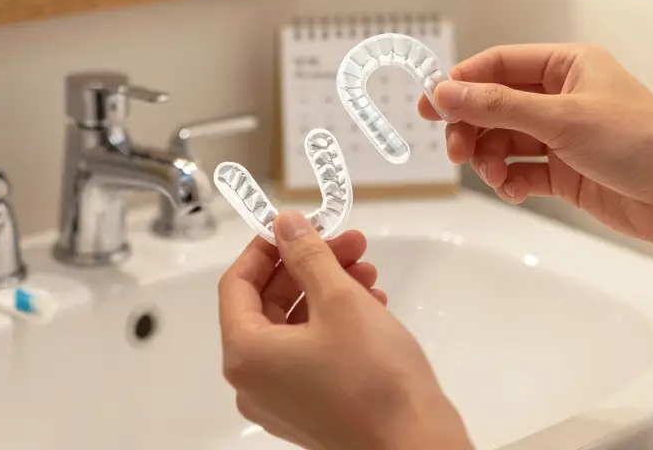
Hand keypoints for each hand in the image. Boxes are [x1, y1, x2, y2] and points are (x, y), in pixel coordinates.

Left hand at [219, 212, 472, 449]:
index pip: (237, 284)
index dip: (266, 248)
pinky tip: (370, 305)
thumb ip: (308, 255)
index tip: (297, 225)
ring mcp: (281, 400)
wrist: (415, 445)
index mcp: (245, 355)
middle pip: (268, 304)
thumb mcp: (340, 300)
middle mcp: (253, 382)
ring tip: (367, 273)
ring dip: (327, 291)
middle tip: (349, 243)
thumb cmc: (374, 376)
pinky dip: (334, 324)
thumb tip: (285, 224)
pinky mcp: (310, 410)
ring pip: (294, 327)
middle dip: (309, 267)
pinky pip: (309, 353)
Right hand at [419, 44, 652, 247]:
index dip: (463, 83)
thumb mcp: (562, 118)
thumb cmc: (641, 143)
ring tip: (495, 176)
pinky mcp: (568, 172)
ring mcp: (565, 135)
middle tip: (456, 151)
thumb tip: (445, 92)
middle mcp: (564, 96)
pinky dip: (511, 180)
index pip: (500, 64)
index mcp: (569, 65)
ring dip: (490, 158)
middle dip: (472, 127)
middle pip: (495, 105)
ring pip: (505, 140)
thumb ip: (498, 107)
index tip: (431, 105)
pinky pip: (523, 170)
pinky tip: (514, 191)